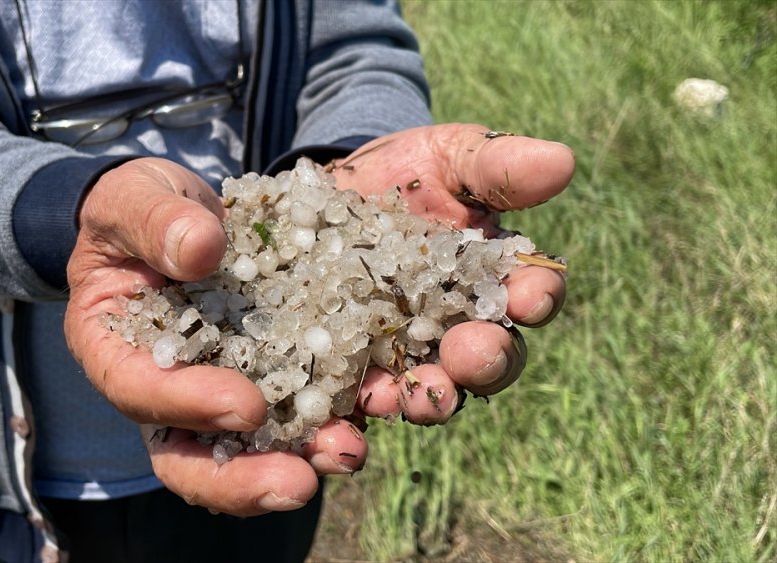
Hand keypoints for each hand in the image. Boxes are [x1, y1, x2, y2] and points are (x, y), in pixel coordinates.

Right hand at [64, 158, 365, 516]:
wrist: (174, 213)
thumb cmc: (138, 206)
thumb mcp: (133, 197)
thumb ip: (156, 221)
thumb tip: (200, 250)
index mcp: (111, 348)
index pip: (136, 390)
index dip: (187, 405)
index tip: (246, 404)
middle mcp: (158, 387)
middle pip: (186, 455)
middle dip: (242, 479)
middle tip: (298, 483)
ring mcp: (210, 389)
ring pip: (242, 449)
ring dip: (296, 459)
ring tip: (348, 453)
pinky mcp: (259, 376)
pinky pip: (289, 410)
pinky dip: (325, 418)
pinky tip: (368, 414)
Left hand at [327, 123, 573, 422]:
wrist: (334, 191)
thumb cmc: (408, 172)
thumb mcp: (450, 158)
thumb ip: (496, 167)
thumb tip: (561, 161)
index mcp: (495, 280)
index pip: (530, 295)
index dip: (536, 297)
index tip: (530, 295)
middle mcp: (457, 328)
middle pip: (484, 359)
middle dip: (482, 360)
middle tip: (473, 354)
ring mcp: (402, 354)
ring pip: (423, 391)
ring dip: (422, 401)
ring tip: (408, 398)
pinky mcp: (347, 370)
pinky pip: (352, 407)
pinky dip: (347, 426)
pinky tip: (338, 431)